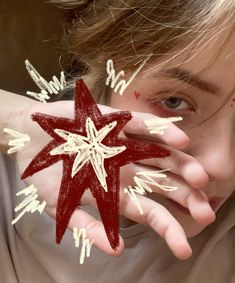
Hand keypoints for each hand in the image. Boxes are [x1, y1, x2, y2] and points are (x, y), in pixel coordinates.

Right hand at [14, 100, 213, 260]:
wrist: (30, 138)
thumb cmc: (47, 173)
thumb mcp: (63, 205)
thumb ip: (88, 227)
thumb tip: (116, 250)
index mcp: (116, 191)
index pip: (150, 211)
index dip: (168, 227)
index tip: (184, 246)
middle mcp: (127, 169)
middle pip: (163, 184)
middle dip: (186, 198)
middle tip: (206, 213)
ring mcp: (124, 144)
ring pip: (160, 155)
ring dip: (181, 166)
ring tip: (200, 179)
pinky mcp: (116, 121)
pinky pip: (143, 125)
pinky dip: (161, 132)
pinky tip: (180, 141)